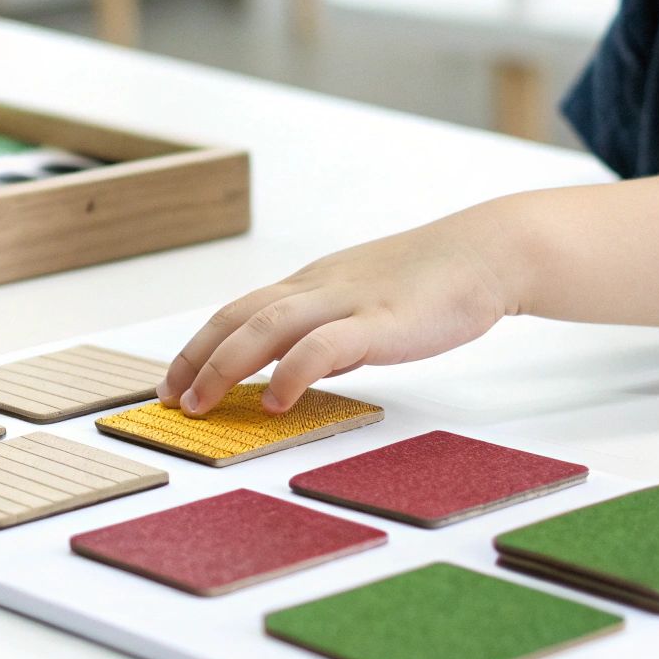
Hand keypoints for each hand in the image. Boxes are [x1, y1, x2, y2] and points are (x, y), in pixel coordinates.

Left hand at [156, 206, 521, 415]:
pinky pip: (325, 345)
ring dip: (225, 365)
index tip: (173, 382)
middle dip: (197, 359)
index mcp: (311, 284)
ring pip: (268, 325)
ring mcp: (348, 301)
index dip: (199, 346)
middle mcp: (318, 288)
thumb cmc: (428, 284)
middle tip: (172, 401)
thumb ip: (328, 339)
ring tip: (202, 405)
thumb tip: (298, 376)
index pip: (238, 311)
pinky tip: (275, 400)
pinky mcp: (382, 321)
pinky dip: (292, 371)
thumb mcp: (362, 307)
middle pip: (238, 317)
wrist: (486, 253)